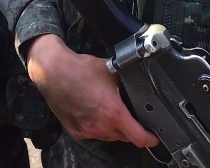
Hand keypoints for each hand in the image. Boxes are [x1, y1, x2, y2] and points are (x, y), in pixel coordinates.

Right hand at [26, 34, 158, 147]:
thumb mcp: (112, 70)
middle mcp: (101, 127)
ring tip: (111, 110)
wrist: (53, 72)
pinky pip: (94, 133)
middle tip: (134, 117)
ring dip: (115, 128)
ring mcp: (88, 131)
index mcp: (114, 113)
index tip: (155, 136)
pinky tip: (96, 111)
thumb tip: (138, 77)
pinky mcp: (76, 131)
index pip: (139, 137)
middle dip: (132, 129)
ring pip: (110, 136)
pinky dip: (99, 126)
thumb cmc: (80, 70)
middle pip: (126, 137)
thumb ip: (127, 79)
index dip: (151, 138)